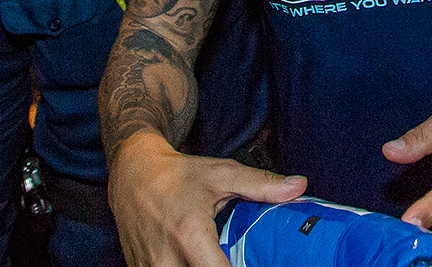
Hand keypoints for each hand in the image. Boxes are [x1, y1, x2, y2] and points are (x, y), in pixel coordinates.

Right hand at [109, 133, 305, 266]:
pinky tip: (199, 261)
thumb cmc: (179, 174)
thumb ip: (261, 185)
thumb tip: (299, 186)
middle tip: (236, 259)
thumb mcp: (221, 173)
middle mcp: (165, 260)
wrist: (132, 173)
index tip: (259, 266)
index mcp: (190, 236)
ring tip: (218, 260)